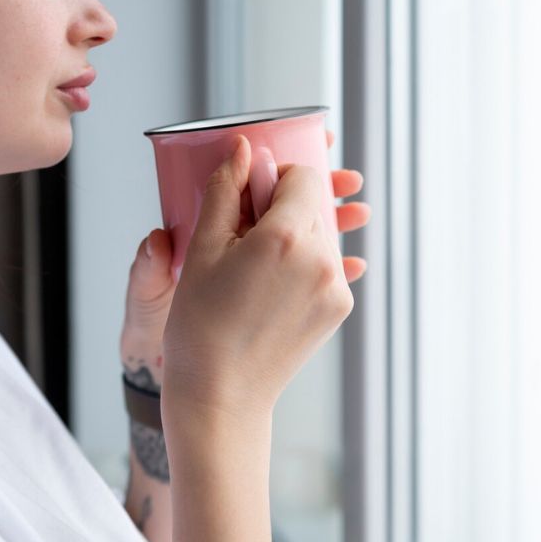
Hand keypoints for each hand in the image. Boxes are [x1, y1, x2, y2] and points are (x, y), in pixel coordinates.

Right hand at [161, 135, 358, 421]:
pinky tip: (269, 286)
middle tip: (245, 234)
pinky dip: (303, 263)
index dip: (273, 179)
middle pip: (313, 205)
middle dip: (283, 208)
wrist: (221, 394)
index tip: (249, 197)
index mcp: (285, 237)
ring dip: (294, 236)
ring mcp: (336, 287)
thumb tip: (242, 147)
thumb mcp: (203, 249)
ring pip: (321, 234)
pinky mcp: (340, 308)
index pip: (302, 176)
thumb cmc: (200, 324)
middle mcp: (322, 259)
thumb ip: (225, 190)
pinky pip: (327, 265)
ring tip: (255, 266)